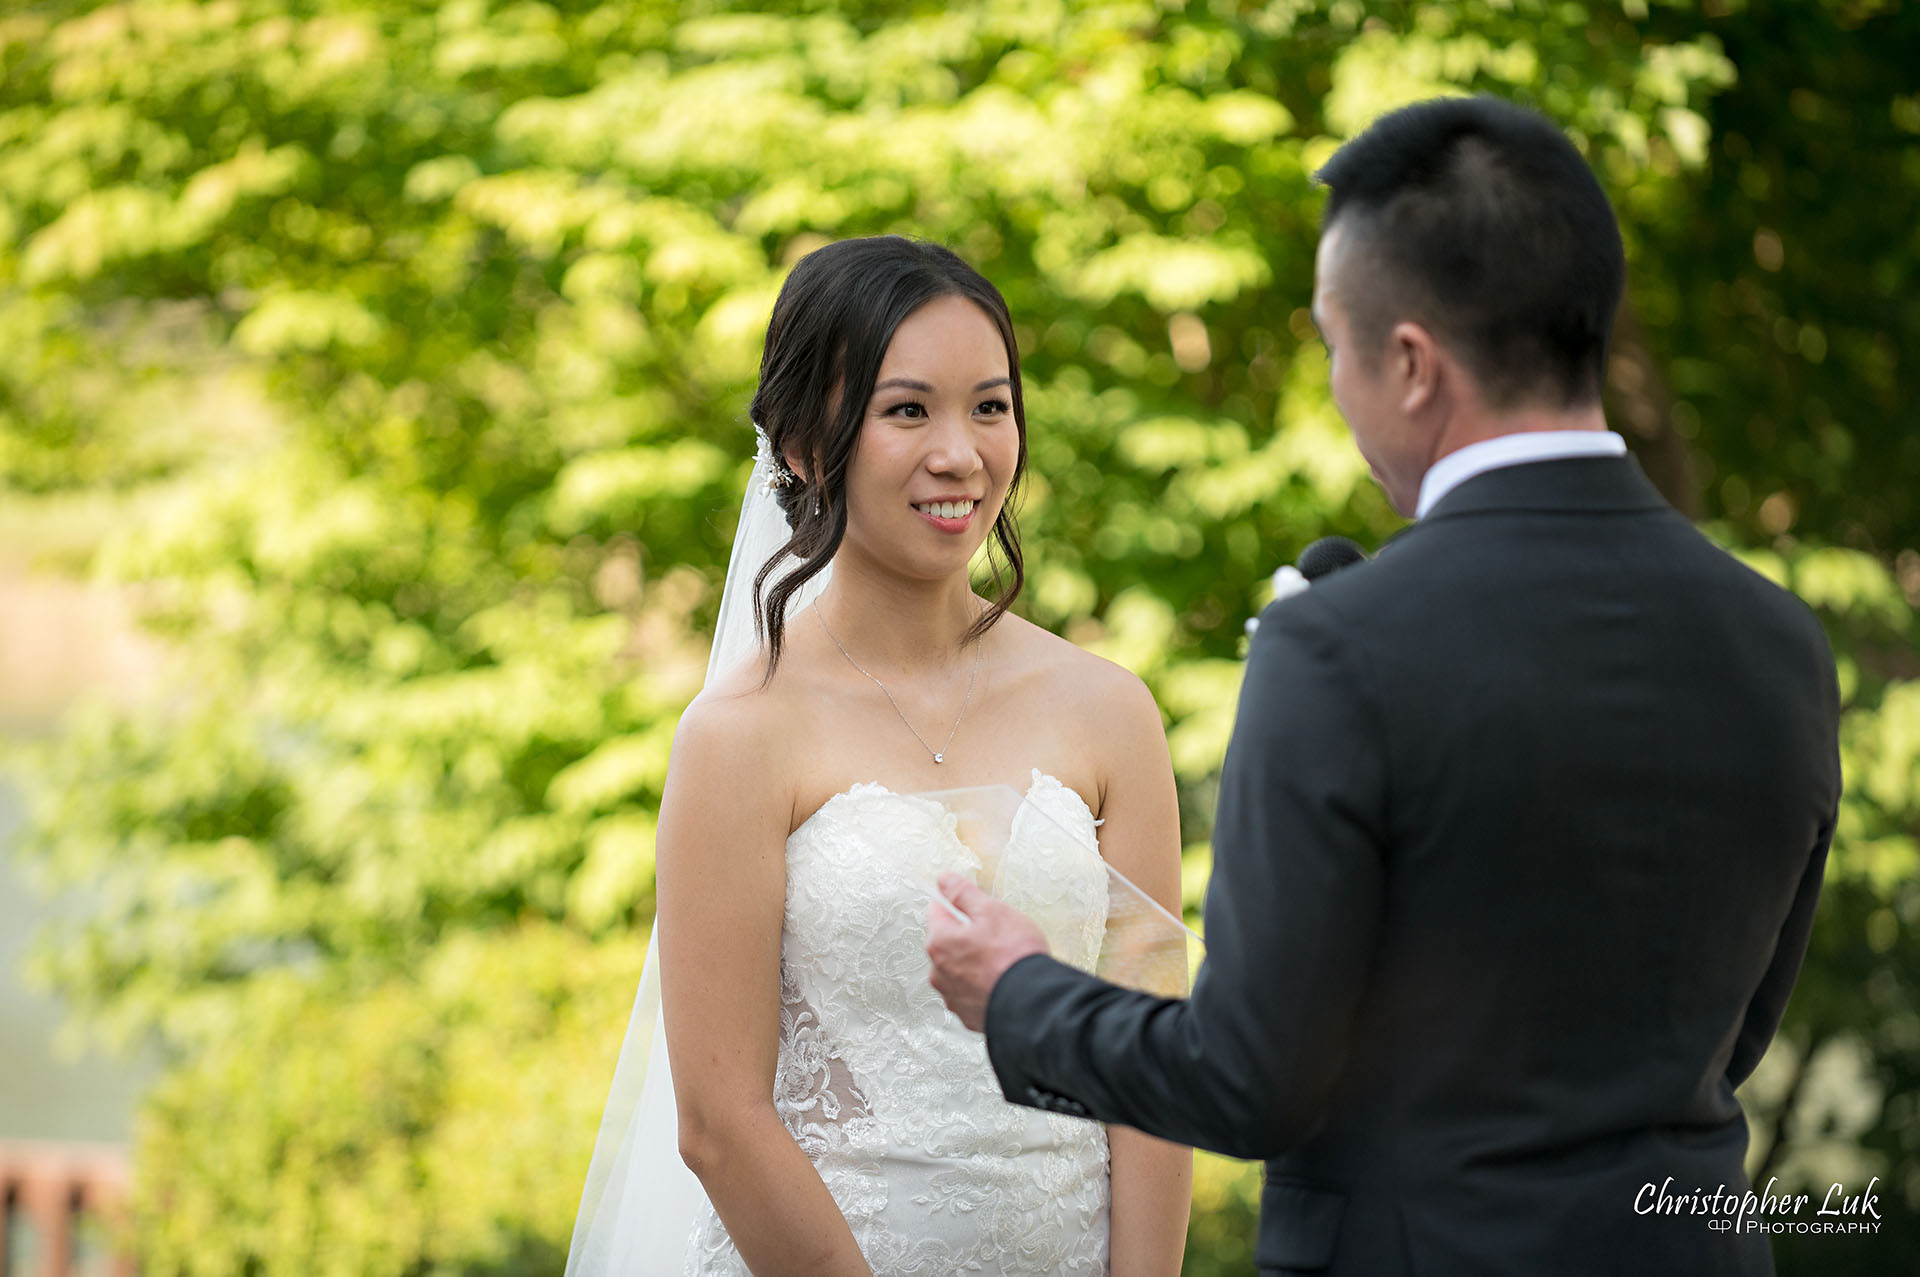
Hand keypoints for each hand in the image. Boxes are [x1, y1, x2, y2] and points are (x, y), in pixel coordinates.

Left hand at [926, 873, 1049, 1031]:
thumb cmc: (1012, 955)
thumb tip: (944, 880)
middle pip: (947, 941)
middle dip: (967, 935)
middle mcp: (938, 972)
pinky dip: (982, 985)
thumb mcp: (991, 911)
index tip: (976, 905)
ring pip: (959, 968)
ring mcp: (952, 996)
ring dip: (974, 962)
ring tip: (1002, 960)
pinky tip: (1002, 981)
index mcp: (939, 942)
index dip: (957, 903)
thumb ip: (963, 893)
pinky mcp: (968, 1015)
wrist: (1034, 1003)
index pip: (937, 909)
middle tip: (997, 934)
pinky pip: (971, 992)